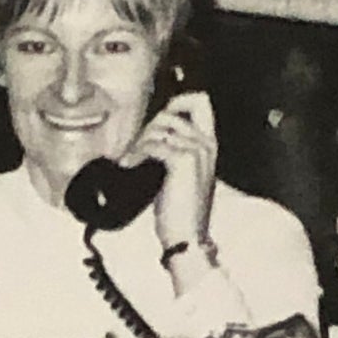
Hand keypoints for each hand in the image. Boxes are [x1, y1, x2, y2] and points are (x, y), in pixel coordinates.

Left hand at [124, 90, 217, 277]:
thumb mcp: (184, 176)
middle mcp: (207, 144)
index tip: (160, 114)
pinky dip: (136, 154)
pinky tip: (128, 165)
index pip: (201, 103)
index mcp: (210, 145)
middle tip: (136, 148)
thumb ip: (175, 151)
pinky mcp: (182, 160)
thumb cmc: (182, 211)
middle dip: (149, 127)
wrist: (187, 237)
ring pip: (159, 130)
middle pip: (172, 114)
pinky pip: (153, 145)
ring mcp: (196, 150)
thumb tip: (149, 135)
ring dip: (139, 143)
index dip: (179, 100)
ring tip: (130, 159)